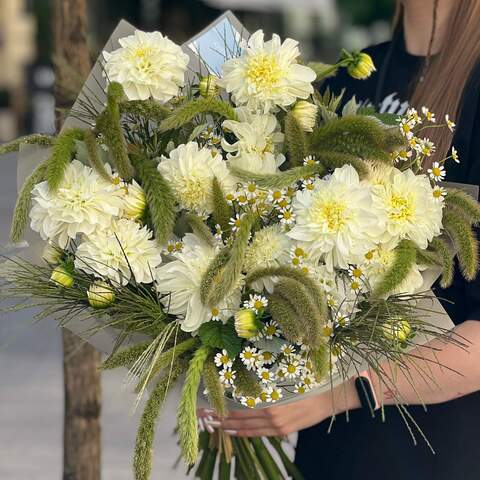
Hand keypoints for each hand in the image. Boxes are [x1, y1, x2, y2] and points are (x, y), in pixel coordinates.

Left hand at [197, 383, 352, 436]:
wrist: (330, 397)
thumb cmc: (308, 381)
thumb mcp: (285, 377)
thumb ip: (266, 382)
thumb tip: (246, 375)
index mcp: (272, 401)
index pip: (241, 406)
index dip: (224, 406)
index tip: (210, 404)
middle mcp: (272, 415)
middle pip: (241, 418)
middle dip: (222, 418)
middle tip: (206, 415)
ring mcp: (277, 426)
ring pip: (248, 428)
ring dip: (230, 427)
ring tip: (215, 425)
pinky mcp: (283, 430)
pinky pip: (259, 434)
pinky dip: (245, 433)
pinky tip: (235, 432)